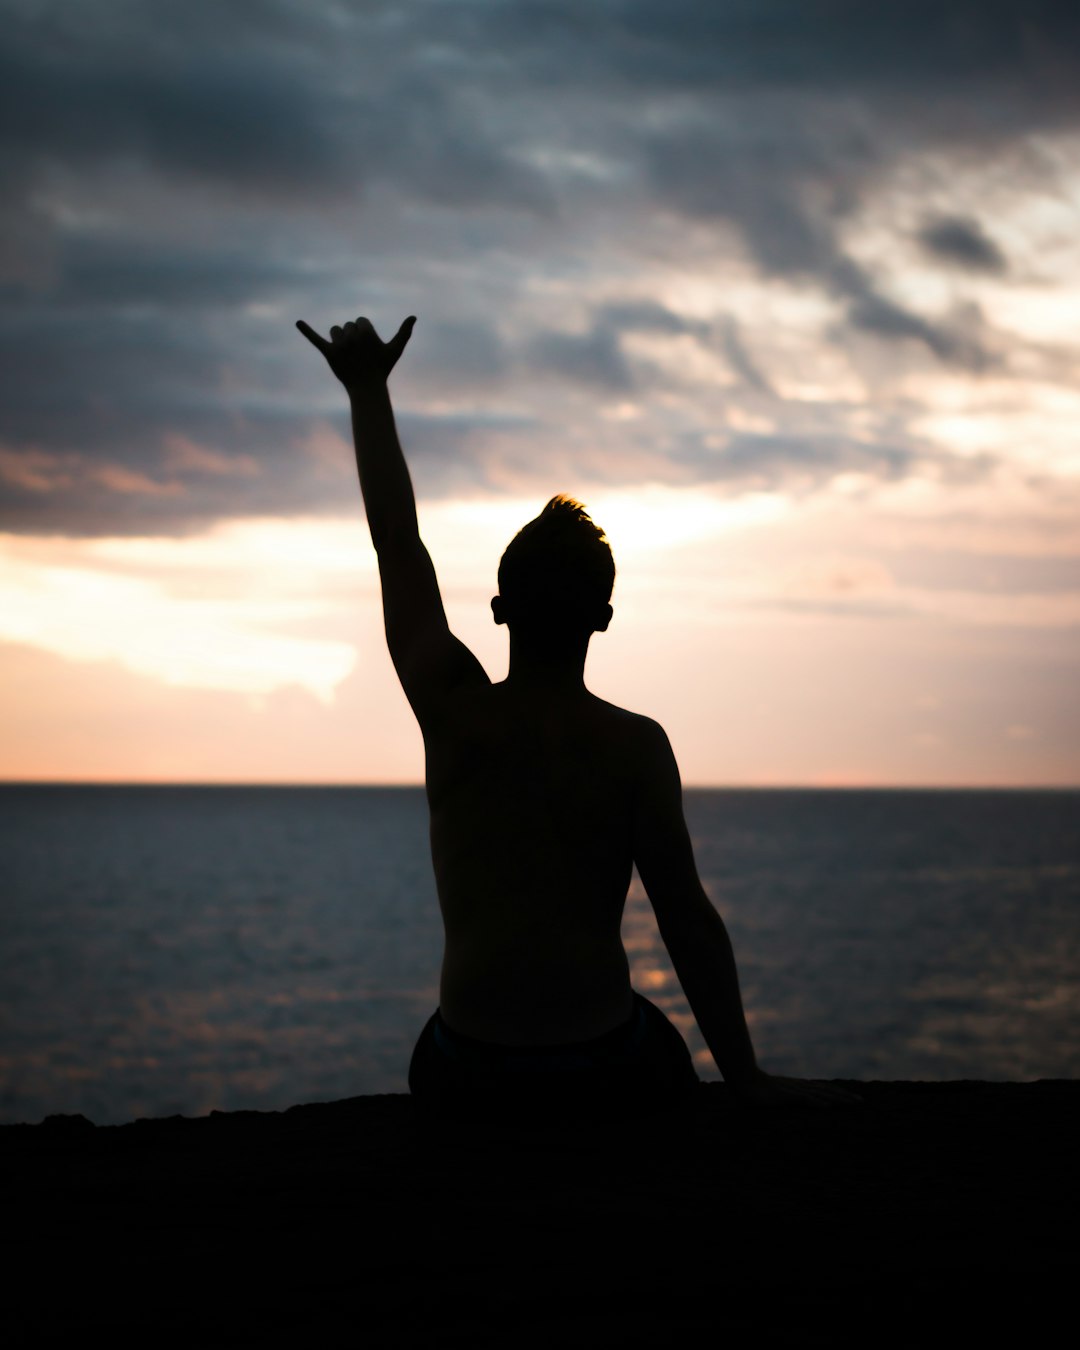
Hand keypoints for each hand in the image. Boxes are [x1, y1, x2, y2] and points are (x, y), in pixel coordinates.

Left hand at [296, 314, 415, 391]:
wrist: (367, 388)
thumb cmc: (382, 368)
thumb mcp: (395, 350)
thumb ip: (404, 332)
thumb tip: (414, 316)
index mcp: (367, 332)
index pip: (360, 321)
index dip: (365, 333)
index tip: (368, 348)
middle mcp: (352, 337)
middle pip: (348, 326)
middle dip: (353, 337)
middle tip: (359, 355)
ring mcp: (340, 346)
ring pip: (335, 331)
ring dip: (340, 339)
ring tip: (348, 354)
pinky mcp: (328, 353)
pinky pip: (315, 339)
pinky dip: (306, 331)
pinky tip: (298, 323)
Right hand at [730, 1070, 862, 1109]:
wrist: (744, 1082)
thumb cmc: (759, 1090)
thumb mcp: (778, 1097)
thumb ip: (789, 1099)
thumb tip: (800, 1104)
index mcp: (800, 1088)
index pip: (825, 1090)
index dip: (840, 1094)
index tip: (855, 1099)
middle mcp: (801, 1087)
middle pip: (827, 1090)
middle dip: (845, 1096)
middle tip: (862, 1102)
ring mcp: (794, 1091)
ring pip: (820, 1094)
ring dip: (837, 1099)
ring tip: (852, 1103)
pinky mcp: (786, 1096)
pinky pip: (804, 1099)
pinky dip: (817, 1102)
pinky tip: (827, 1106)